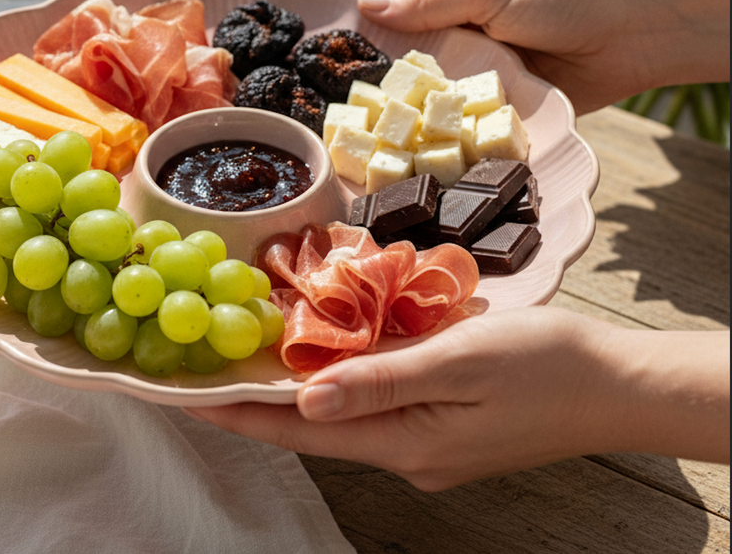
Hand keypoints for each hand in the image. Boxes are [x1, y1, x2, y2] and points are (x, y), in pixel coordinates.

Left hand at [185, 308, 729, 490]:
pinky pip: (379, 404)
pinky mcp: (445, 426)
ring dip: (300, 387)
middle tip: (210, 365)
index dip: (243, 413)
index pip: (302, 433)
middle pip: (317, 428)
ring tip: (253, 352)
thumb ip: (379, 382)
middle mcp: (409, 454)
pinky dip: (346, 379)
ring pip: (347, 414)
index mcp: (407, 444)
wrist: (615, 384)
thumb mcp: (457, 361)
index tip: (189, 396)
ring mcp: (429, 444)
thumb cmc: (543, 365)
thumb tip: (304, 402)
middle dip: (262, 399)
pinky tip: (330, 351)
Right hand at [356, 0, 729, 113]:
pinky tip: (418, 134)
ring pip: (433, 79)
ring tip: (373, 119)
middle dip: (383, 64)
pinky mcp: (500, 95)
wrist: (635, 33)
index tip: (328, 46)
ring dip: (414, 96)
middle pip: (408, 40)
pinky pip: (463, 108)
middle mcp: (464, 16)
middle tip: (343, 94)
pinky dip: (445, 119)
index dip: (363, 15)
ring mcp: (481, 58)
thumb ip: (428, 2)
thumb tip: (369, 5)